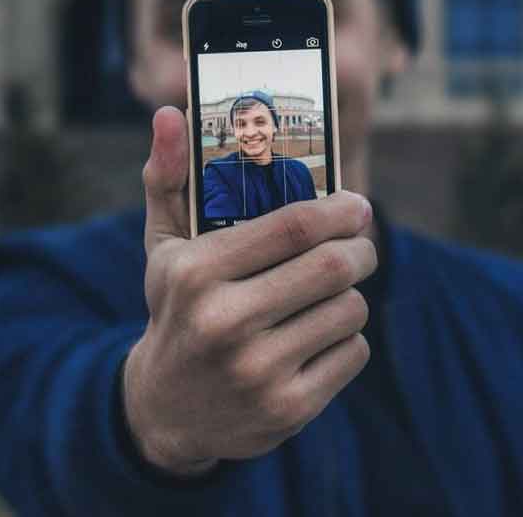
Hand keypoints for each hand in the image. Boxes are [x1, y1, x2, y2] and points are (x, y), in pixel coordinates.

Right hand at [123, 107, 374, 476]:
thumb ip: (168, 177)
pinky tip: (319, 336)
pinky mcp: (289, 408)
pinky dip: (347, 338)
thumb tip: (170, 113)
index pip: (294, 226)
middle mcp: (225, 322)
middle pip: (333, 267)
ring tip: (330, 293)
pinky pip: (353, 353)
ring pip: (350, 310)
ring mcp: (259, 371)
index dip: (341, 209)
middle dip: (360, 249)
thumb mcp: (163, 247)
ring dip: (350, 295)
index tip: (357, 205)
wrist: (167, 410)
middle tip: (360, 244)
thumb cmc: (176, 309)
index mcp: (196, 272)